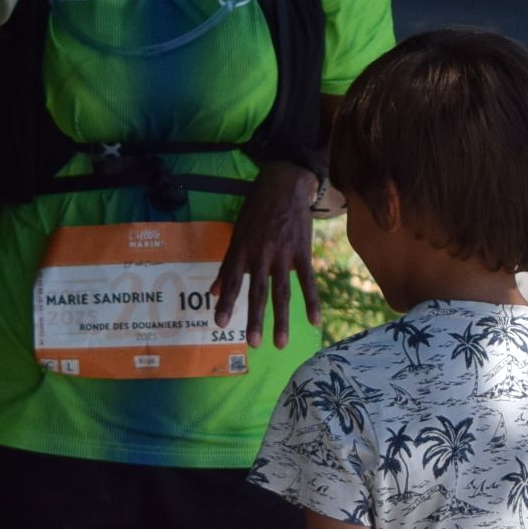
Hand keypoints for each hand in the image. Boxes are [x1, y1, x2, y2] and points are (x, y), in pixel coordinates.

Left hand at [213, 160, 324, 349]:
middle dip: (254, 319)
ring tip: (280, 343)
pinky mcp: (302, 252)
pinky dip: (311, 301)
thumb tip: (213, 292)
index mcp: (242, 249)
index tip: (220, 324)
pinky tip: (314, 320)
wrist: (285, 185)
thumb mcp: (237, 233)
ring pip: (282, 292)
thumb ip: (228, 264)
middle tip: (252, 344)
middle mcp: (261, 254)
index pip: (232, 281)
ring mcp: (283, 254)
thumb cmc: (257, 210)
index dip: (226, 303)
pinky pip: (308, 281)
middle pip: (258, 292)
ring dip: (281, 319)